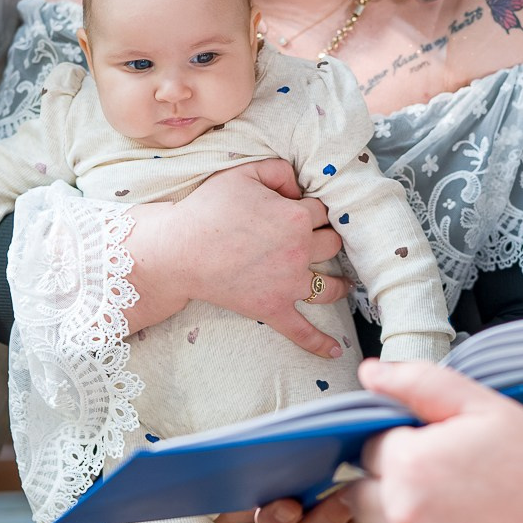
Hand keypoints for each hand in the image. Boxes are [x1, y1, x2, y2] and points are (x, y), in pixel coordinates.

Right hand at [126, 160, 344, 357]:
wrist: (178, 251)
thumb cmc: (207, 209)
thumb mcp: (242, 173)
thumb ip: (278, 170)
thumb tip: (299, 185)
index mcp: (296, 216)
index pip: (320, 209)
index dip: (309, 207)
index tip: (296, 208)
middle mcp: (299, 250)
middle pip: (331, 244)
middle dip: (325, 238)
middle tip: (314, 239)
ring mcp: (289, 283)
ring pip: (330, 285)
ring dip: (339, 283)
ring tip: (344, 283)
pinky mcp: (273, 308)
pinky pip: (302, 330)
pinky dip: (319, 343)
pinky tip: (334, 351)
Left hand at [292, 360, 522, 522]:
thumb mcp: (489, 410)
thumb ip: (423, 383)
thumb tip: (373, 372)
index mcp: (409, 463)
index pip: (369, 449)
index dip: (401, 450)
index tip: (430, 459)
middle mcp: (397, 514)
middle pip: (359, 494)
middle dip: (389, 489)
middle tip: (437, 492)